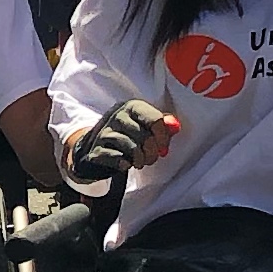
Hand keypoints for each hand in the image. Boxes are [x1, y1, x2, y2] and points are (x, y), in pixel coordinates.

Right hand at [62, 99, 178, 189]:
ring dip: (140, 160)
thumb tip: (175, 126)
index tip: (162, 146)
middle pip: (145, 136)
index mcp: (132, 107)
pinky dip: (125, 164)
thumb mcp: (146, 126)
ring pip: (132, 148)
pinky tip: (125, 163)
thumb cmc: (129, 136)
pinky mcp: (97, 149)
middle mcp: (117, 116)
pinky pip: (117, 158)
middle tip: (150, 158)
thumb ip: (163, 125)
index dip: (163, 137)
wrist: (99, 147)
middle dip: (152, 152)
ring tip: (139, 162)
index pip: (156, 120)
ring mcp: (105, 132)